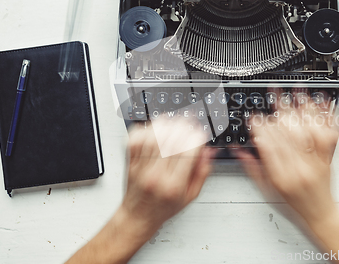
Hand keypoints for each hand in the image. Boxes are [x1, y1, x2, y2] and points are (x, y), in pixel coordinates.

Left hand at [120, 118, 213, 240]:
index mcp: (174, 185)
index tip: (200, 134)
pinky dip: (145, 130)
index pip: (187, 153)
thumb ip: (202, 173)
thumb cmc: (163, 207)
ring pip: (153, 138)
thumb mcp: (190, 196)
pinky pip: (136, 140)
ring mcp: (141, 168)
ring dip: (166, 125)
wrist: (138, 217)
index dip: (196, 138)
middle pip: (171, 142)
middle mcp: (156, 175)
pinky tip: (154, 128)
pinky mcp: (130, 163)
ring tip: (174, 122)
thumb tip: (208, 152)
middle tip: (189, 124)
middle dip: (183, 128)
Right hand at [238, 92, 338, 224]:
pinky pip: (327, 136)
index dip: (261, 129)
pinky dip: (323, 118)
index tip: (255, 117)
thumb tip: (238, 151)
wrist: (320, 214)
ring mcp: (315, 163)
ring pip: (308, 133)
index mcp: (281, 177)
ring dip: (301, 110)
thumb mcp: (267, 189)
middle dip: (280, 113)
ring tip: (295, 94)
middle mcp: (299, 168)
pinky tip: (319, 105)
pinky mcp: (328, 158)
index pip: (269, 148)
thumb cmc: (294, 203)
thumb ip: (252, 168)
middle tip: (274, 97)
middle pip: (289, 136)